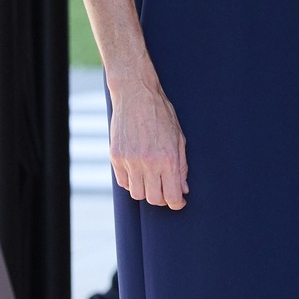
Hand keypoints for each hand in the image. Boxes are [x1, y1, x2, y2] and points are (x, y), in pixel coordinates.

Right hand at [109, 76, 187, 208]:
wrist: (136, 95)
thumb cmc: (161, 114)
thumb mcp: (179, 138)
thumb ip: (182, 166)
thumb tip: (183, 189)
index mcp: (167, 158)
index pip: (171, 196)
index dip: (176, 204)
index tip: (178, 202)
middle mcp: (148, 162)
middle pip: (154, 199)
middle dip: (162, 198)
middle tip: (165, 190)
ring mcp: (129, 160)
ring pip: (137, 193)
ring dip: (146, 190)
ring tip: (151, 179)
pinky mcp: (116, 157)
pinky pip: (123, 182)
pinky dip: (131, 181)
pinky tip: (138, 171)